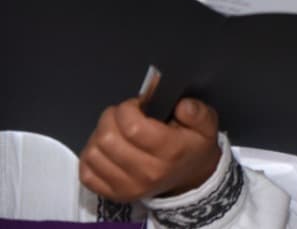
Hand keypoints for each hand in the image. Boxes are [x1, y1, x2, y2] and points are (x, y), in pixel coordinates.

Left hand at [79, 97, 221, 201]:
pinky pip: (86, 172)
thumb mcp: (206, 125)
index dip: (128, 109)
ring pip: (94, 153)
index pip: (133, 127)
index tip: (137, 104)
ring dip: (99, 134)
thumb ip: (197, 112)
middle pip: (108, 139)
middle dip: (111, 117)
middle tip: (123, 114)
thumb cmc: (193, 146)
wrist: (190, 179)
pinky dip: (91, 155)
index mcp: (170, 152)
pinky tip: (106, 148)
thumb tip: (182, 105)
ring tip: (115, 129)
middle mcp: (147, 173)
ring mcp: (127, 186)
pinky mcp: (113, 194)